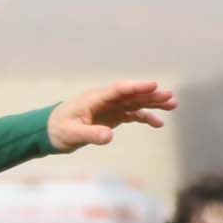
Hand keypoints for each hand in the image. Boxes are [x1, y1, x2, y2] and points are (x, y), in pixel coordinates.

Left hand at [48, 80, 176, 153]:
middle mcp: (105, 100)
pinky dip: (145, 118)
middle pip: (132, 94)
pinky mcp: (112, 117)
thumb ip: (91, 134)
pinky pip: (132, 115)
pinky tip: (158, 123)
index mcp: (95, 98)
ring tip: (172, 105)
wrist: (51, 132)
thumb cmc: (59, 130)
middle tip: (170, 97)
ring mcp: (110, 108)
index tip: (153, 85)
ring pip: (135, 103)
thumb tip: (109, 137)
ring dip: (153, 103)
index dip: (136, 86)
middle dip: (151, 95)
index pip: (119, 89)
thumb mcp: (73, 134)